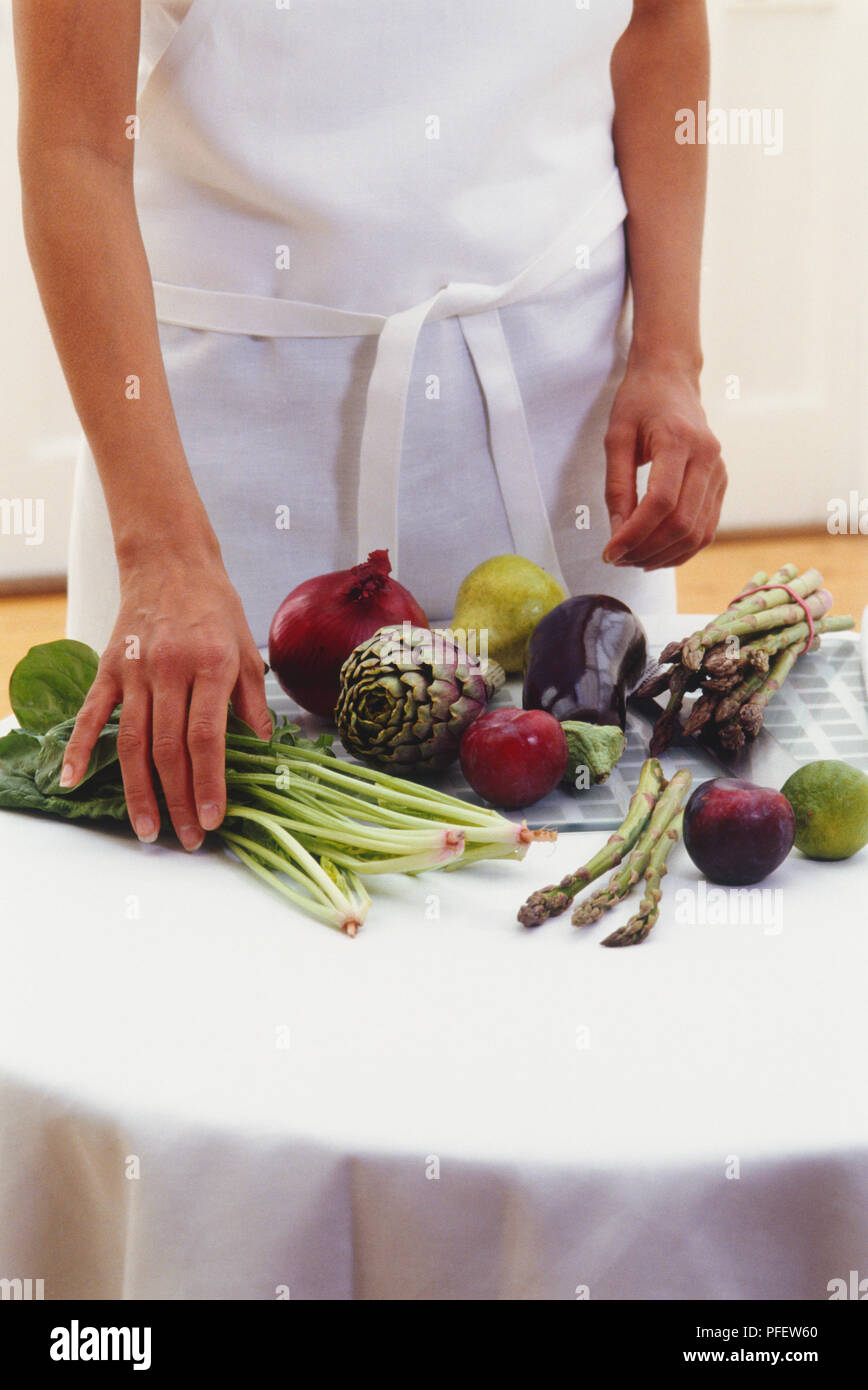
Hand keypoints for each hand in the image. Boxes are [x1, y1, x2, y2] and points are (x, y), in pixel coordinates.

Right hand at [59, 547, 272, 849]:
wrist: (170, 560)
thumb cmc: (215, 606)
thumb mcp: (247, 648)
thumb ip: (252, 699)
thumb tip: (261, 744)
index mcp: (210, 666)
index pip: (207, 738)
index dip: (209, 783)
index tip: (213, 818)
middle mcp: (170, 670)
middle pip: (169, 749)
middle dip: (178, 799)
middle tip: (187, 837)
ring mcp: (134, 670)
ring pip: (132, 741)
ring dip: (138, 791)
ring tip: (148, 829)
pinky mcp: (109, 667)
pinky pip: (92, 713)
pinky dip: (78, 748)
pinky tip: (71, 782)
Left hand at [601, 356, 726, 569]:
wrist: (671, 378)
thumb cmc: (640, 402)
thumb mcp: (616, 438)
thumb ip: (616, 486)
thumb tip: (617, 532)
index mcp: (678, 441)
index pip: (660, 502)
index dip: (634, 534)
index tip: (610, 551)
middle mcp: (707, 457)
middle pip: (682, 522)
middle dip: (647, 549)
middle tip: (618, 558)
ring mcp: (719, 471)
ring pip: (698, 532)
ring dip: (664, 555)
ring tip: (633, 559)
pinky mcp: (721, 483)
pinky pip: (706, 528)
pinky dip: (681, 548)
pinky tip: (656, 553)